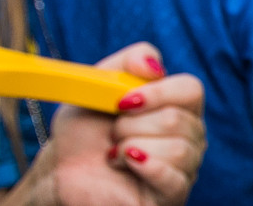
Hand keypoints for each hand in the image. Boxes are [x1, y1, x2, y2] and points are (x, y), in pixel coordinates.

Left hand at [13, 43, 205, 205]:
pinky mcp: (172, 195)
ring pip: (178, 148)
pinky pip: (174, 178)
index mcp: (178, 107)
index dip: (157, 93)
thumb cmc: (83, 133)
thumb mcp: (98, 85)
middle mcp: (189, 136)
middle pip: (178, 120)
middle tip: (112, 135)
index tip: (122, 102)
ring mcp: (184, 167)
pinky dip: (143, 167)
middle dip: (131, 126)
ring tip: (115, 154)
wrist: (61, 174)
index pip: (191, 90)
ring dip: (132, 148)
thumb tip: (155, 66)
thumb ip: (129, 60)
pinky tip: (124, 165)